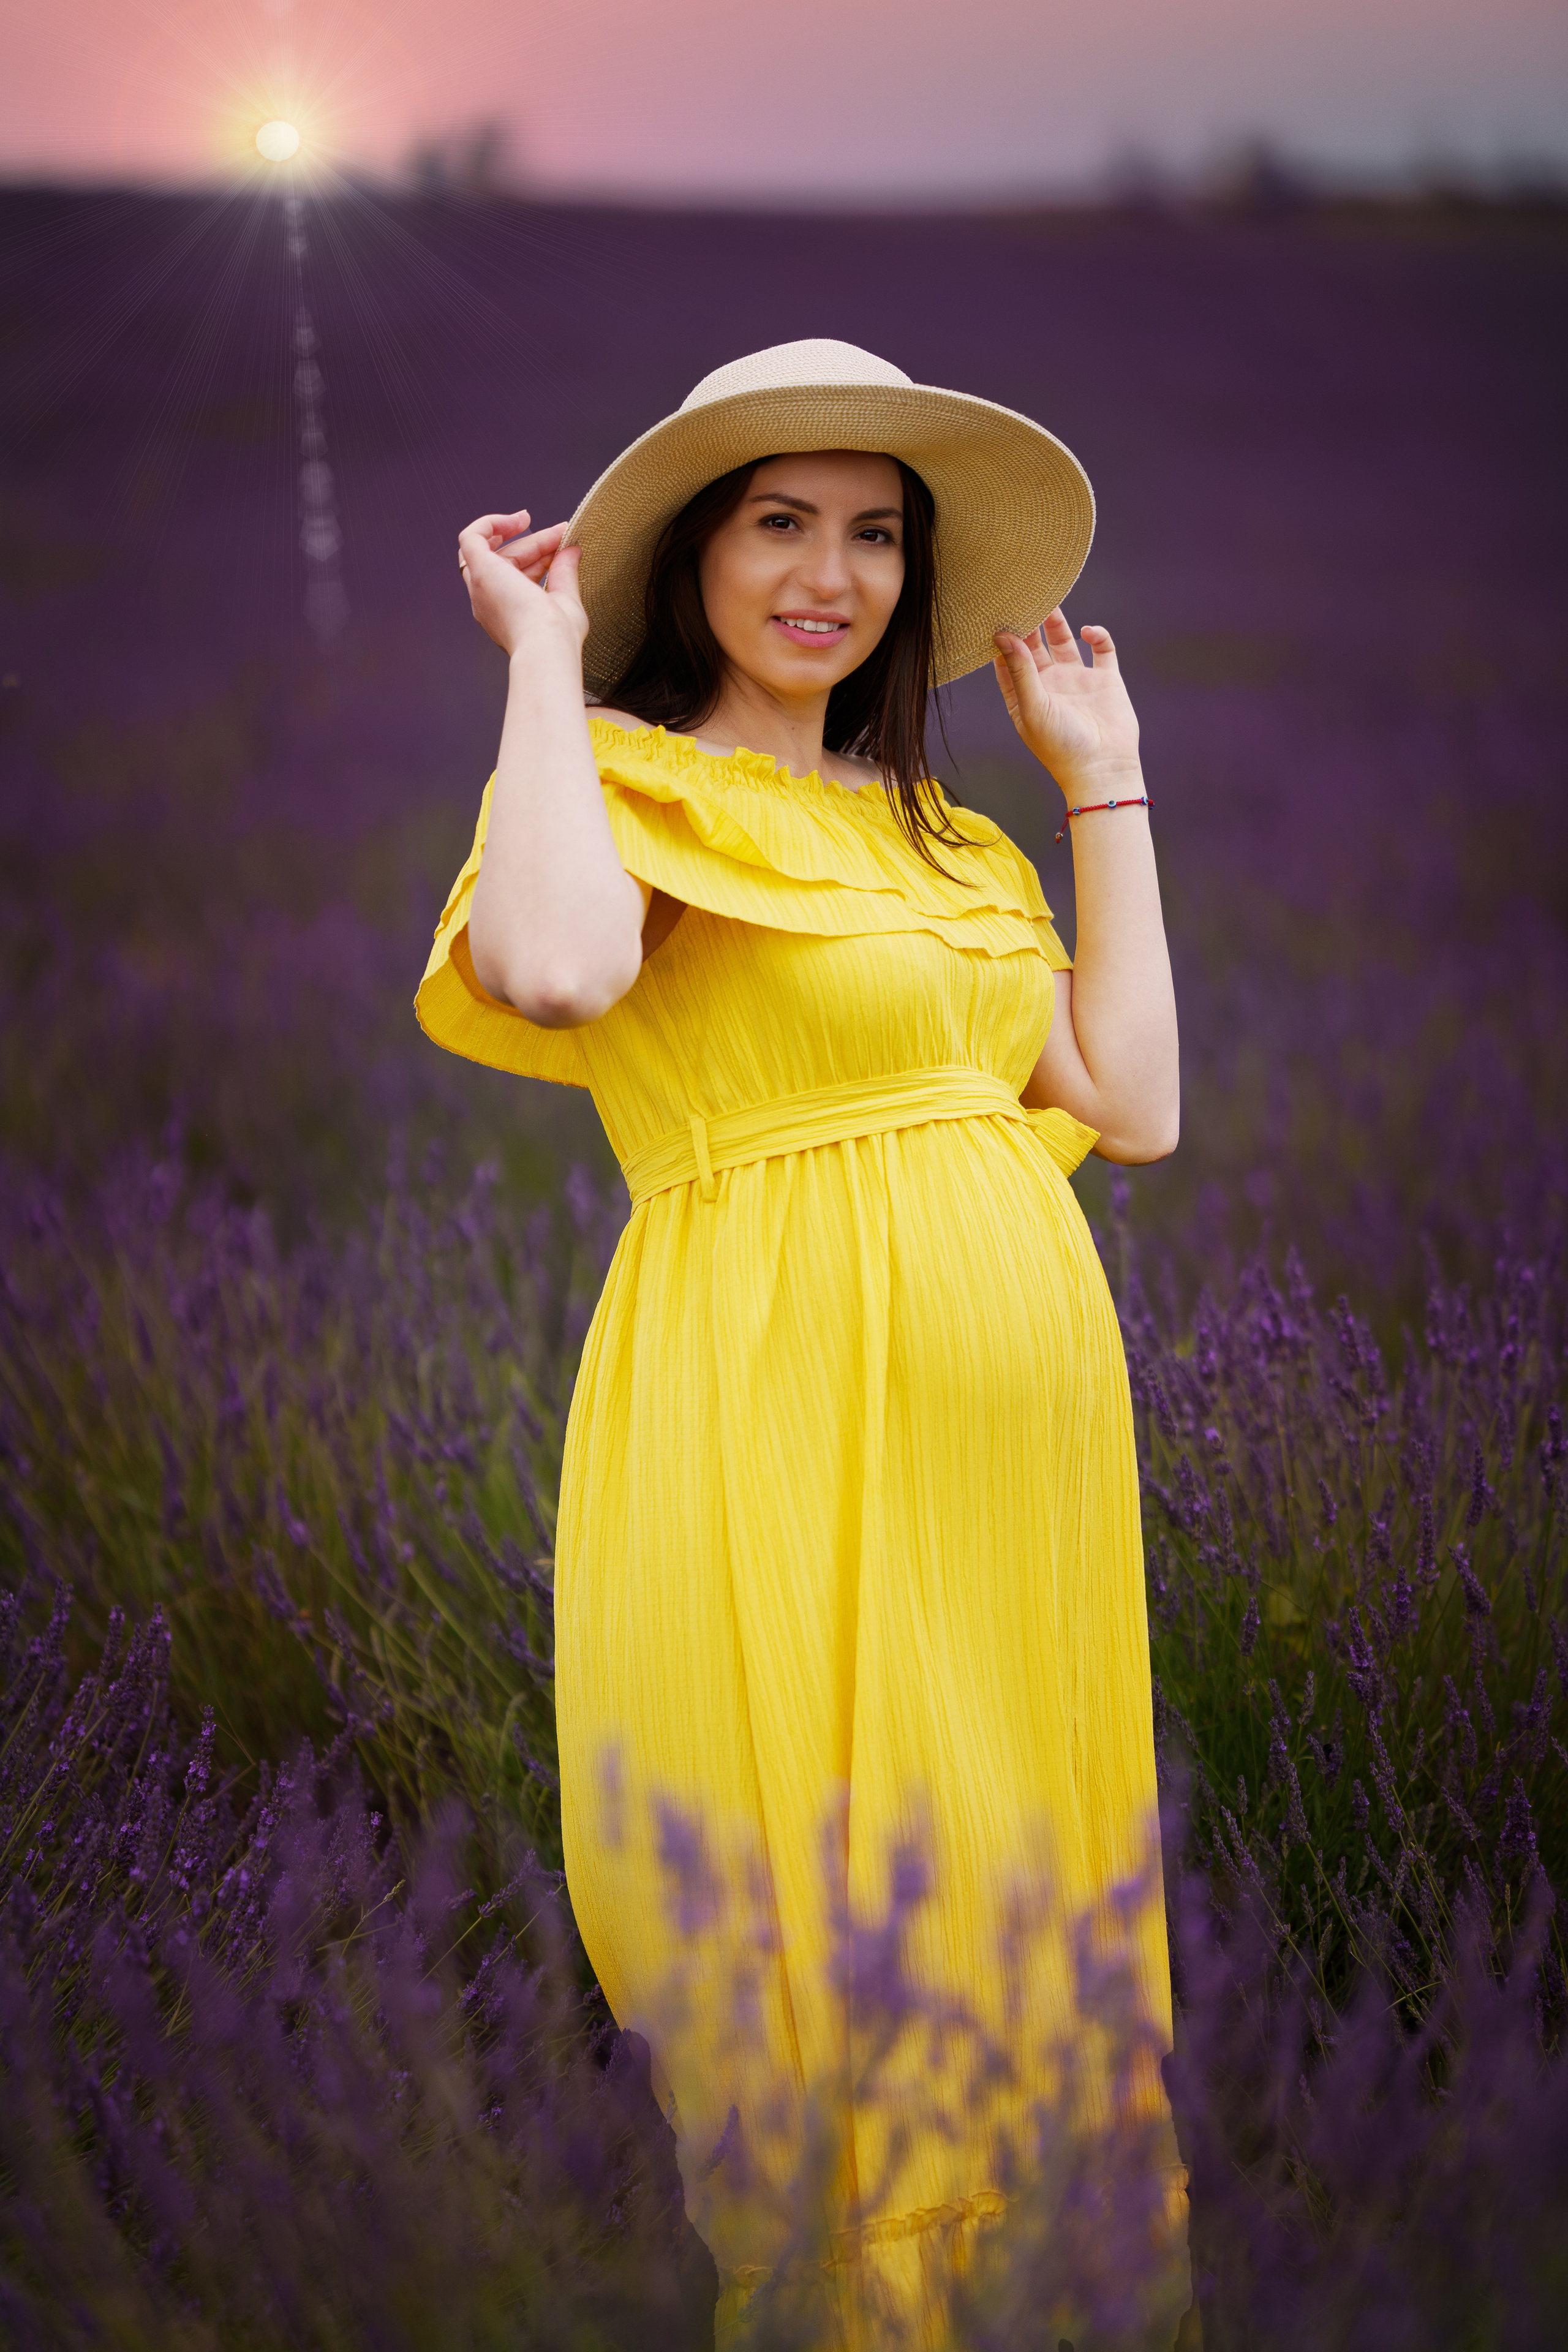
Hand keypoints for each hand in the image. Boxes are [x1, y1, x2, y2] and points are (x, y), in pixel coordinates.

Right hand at [456, 510, 586, 658]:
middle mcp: (489, 601)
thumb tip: (572, 549)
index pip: (517, 573)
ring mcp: (481, 587)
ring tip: (553, 531)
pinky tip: (515, 519)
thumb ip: (565, 573)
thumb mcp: (566, 600)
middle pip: (505, 560)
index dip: (541, 555)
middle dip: (536, 544)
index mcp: (506, 613)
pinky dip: (490, 523)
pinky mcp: (479, 572)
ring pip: (491, 549)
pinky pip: (470, 537)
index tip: (564, 546)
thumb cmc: (558, 637)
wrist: (546, 645)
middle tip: (562, 535)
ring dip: (521, 535)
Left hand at [992, 608, 1141, 799]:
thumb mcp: (1033, 707)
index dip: (1001, 637)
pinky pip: (1101, 647)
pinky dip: (1097, 634)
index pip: (1007, 659)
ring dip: (1056, 620)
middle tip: (1020, 594)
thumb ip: (1020, 670)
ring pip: (1063, 640)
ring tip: (1048, 596)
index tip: (993, 610)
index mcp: (1025, 695)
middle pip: (1033, 644)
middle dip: (1026, 621)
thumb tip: (1003, 635)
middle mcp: (1049, 685)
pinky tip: (1088, 631)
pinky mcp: (1105, 679)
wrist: (1104, 768)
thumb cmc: (1061, 747)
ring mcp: (1077, 680)